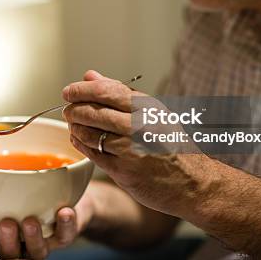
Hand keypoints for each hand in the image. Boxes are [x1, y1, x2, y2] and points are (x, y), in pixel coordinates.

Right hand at [0, 188, 94, 259]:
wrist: (62, 196)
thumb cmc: (24, 194)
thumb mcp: (5, 191)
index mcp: (1, 237)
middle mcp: (21, 245)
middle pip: (11, 253)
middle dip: (7, 241)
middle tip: (6, 223)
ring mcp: (43, 243)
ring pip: (37, 251)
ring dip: (33, 237)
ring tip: (30, 221)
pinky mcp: (63, 237)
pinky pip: (65, 236)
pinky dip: (66, 225)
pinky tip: (64, 212)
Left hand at [62, 70, 207, 218]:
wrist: (193, 183)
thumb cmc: (172, 144)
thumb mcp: (153, 112)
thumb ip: (120, 92)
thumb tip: (90, 76)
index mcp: (147, 107)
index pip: (105, 91)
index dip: (81, 90)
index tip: (68, 91)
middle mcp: (140, 126)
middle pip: (93, 112)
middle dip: (73, 109)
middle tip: (67, 109)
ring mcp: (131, 149)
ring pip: (90, 133)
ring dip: (75, 128)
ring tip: (73, 125)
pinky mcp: (124, 171)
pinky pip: (93, 154)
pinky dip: (81, 145)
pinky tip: (78, 140)